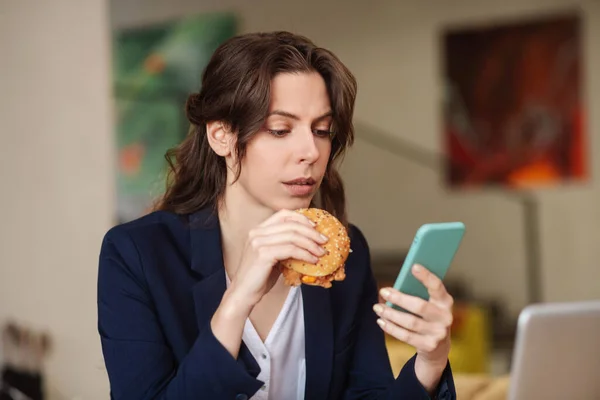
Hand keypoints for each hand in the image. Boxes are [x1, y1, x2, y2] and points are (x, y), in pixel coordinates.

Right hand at [228, 209, 327, 307]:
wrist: (243, 294)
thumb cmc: (259, 277)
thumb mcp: (273, 256)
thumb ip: (285, 246)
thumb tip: (309, 242)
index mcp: (258, 230)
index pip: (283, 214)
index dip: (301, 218)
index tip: (315, 227)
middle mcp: (257, 232)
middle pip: (291, 224)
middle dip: (311, 232)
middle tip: (324, 240)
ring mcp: (259, 242)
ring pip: (293, 236)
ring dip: (311, 244)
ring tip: (321, 252)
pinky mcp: (263, 254)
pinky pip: (291, 250)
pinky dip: (305, 254)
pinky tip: (312, 260)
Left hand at [373, 264, 453, 391]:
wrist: (437, 347)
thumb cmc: (428, 317)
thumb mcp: (430, 304)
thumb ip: (419, 294)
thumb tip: (396, 286)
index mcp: (446, 302)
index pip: (437, 287)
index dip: (426, 277)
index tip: (414, 266)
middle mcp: (445, 317)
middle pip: (420, 306)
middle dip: (399, 299)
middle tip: (383, 291)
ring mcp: (438, 333)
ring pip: (410, 322)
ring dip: (391, 314)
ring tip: (377, 307)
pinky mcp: (429, 346)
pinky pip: (406, 336)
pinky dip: (391, 328)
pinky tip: (381, 321)